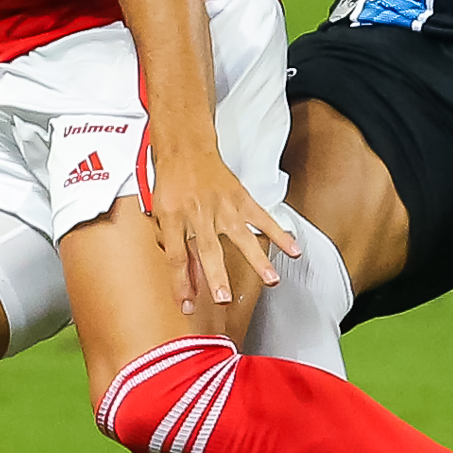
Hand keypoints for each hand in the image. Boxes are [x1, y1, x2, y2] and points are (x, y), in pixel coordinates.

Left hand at [146, 146, 304, 314]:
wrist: (185, 148)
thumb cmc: (171, 182)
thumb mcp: (160, 215)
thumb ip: (173, 248)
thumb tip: (183, 280)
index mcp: (173, 218)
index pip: (176, 257)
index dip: (180, 283)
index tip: (186, 304)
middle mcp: (198, 213)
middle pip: (208, 249)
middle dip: (215, 276)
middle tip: (223, 299)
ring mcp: (222, 206)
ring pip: (241, 236)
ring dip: (257, 260)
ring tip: (270, 281)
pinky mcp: (241, 199)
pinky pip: (262, 218)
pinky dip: (279, 233)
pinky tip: (291, 249)